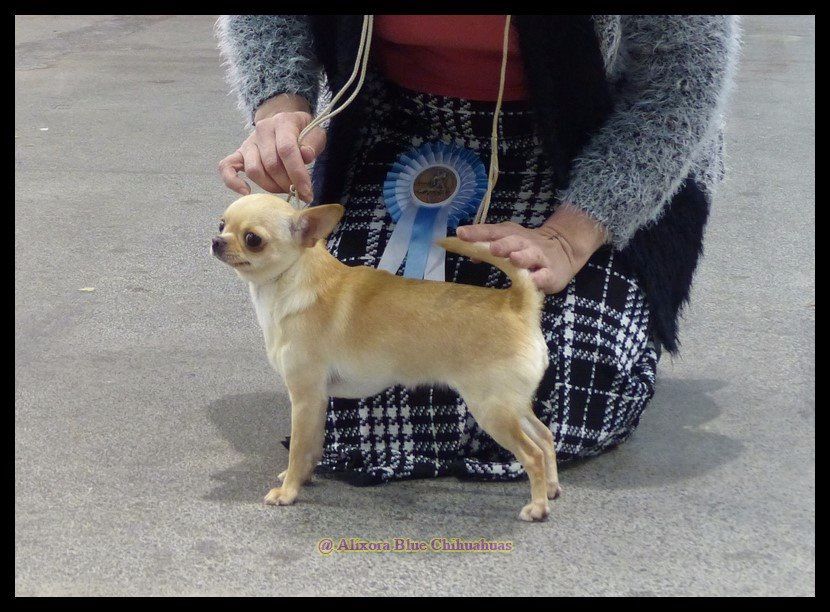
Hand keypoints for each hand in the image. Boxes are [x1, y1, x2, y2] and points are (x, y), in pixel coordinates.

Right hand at [218, 95, 325, 200]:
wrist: (283, 124)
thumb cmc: (302, 133)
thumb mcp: (315, 134)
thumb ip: (313, 144)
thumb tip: (306, 155)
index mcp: (282, 121)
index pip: (287, 150)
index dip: (298, 174)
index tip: (307, 193)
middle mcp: (262, 130)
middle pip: (271, 164)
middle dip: (286, 184)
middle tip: (297, 191)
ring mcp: (248, 142)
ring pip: (254, 170)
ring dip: (271, 186)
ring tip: (284, 189)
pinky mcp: (238, 154)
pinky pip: (226, 167)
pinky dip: (233, 182)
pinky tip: (246, 192)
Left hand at [456, 205, 607, 294]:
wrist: (563, 250)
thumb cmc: (526, 249)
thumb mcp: (506, 244)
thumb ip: (487, 248)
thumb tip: (469, 255)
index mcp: (510, 234)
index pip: (491, 231)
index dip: (476, 232)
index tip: (460, 233)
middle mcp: (524, 243)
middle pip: (512, 241)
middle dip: (502, 244)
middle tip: (491, 248)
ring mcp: (539, 257)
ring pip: (531, 255)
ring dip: (522, 257)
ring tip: (513, 259)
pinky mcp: (551, 273)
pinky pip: (544, 275)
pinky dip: (539, 278)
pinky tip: (533, 281)